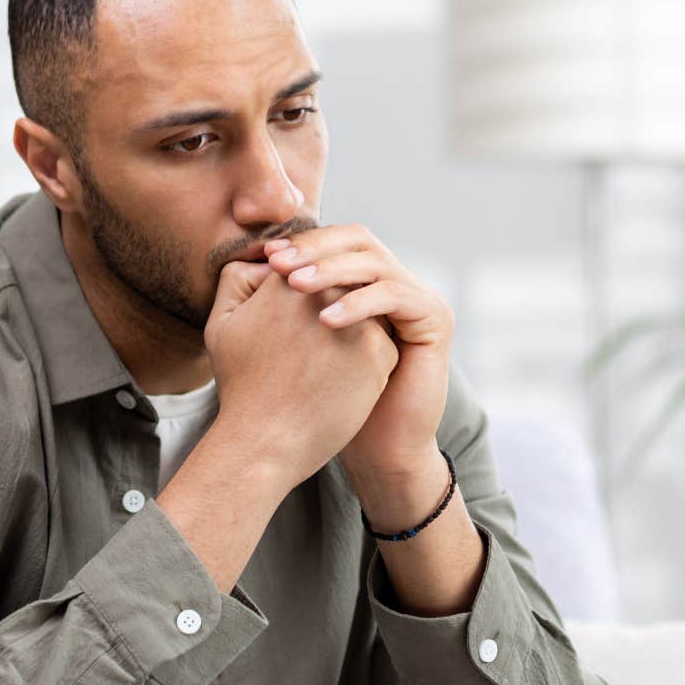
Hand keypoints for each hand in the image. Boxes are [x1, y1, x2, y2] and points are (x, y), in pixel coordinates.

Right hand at [204, 257, 398, 488]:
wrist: (266, 442)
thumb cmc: (241, 387)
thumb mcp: (222, 323)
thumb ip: (237, 278)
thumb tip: (268, 259)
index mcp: (289, 278)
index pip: (313, 267)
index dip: (306, 293)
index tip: (296, 327)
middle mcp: (328, 291)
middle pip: (342, 288)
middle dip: (333, 311)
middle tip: (313, 349)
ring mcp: (359, 320)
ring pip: (366, 314)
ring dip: (356, 331)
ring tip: (327, 366)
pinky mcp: (381, 352)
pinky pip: (382, 343)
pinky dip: (367, 361)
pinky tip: (343, 384)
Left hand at [262, 225, 453, 480]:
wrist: (377, 446)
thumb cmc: (331, 401)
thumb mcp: (301, 343)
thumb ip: (283, 302)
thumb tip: (250, 262)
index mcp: (367, 283)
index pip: (336, 241)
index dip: (302, 243)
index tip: (264, 255)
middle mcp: (395, 282)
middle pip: (358, 239)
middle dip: (316, 248)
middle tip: (279, 263)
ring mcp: (418, 297)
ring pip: (375, 262)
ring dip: (331, 270)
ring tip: (295, 286)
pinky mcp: (434, 318)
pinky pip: (395, 296)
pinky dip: (358, 303)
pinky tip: (325, 321)